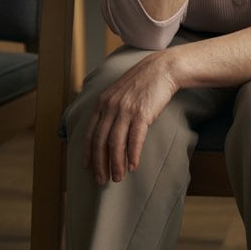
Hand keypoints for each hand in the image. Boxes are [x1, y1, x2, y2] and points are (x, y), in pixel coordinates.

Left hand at [84, 52, 179, 184]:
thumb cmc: (142, 83)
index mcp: (102, 102)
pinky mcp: (142, 113)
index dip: (89, 152)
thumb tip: (106, 130)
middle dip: (100, 164)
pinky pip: (134, 139)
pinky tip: (133, 166)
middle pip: (101, 141)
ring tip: (118, 177)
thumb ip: (109, 108)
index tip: (88, 168)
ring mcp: (126, 110)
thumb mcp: (118, 92)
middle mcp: (110, 107)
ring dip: (116, 163)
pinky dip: (132, 154)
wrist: (162, 69)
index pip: (91, 133)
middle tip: (102, 180)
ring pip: (116, 143)